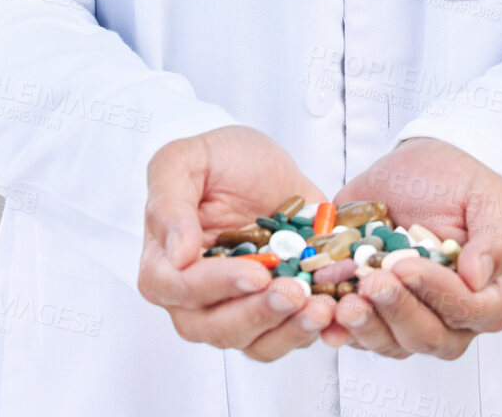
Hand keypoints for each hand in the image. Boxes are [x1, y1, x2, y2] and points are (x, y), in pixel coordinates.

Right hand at [137, 125, 339, 359]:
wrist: (259, 161)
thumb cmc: (215, 159)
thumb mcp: (183, 160)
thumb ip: (170, 203)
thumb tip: (177, 255)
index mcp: (167, 264)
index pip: (182, 289)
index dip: (218, 286)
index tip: (256, 273)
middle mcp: (199, 297)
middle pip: (219, 328)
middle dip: (260, 314)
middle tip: (295, 293)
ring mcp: (239, 307)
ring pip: (256, 342)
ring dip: (290, 331)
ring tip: (321, 308)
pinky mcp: (276, 309)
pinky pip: (289, 336)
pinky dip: (312, 330)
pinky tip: (334, 313)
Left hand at [320, 137, 501, 357]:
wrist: (419, 167)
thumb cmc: (460, 182)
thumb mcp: (491, 197)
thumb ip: (496, 239)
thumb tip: (478, 276)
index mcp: (488, 293)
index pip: (470, 310)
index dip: (439, 294)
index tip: (407, 266)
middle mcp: (451, 316)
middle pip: (430, 336)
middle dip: (397, 310)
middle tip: (372, 280)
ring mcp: (411, 317)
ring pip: (394, 343)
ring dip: (367, 327)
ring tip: (346, 302)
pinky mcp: (375, 311)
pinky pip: (359, 334)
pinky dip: (341, 328)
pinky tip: (327, 314)